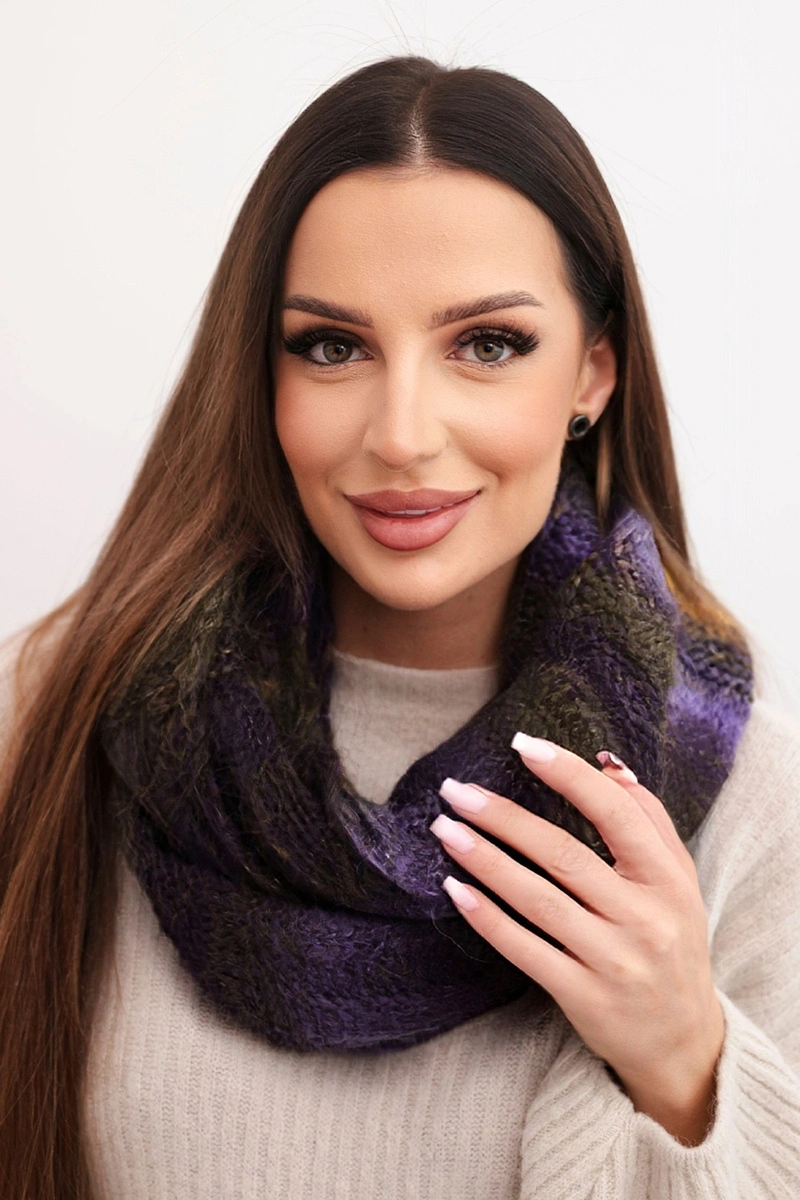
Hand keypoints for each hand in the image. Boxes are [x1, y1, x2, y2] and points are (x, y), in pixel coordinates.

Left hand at [430, 735, 723, 1145]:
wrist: (683, 1040)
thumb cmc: (672, 940)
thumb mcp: (678, 879)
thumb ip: (647, 818)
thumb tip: (605, 762)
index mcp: (668, 880)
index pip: (615, 814)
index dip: (568, 775)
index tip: (522, 745)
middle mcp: (643, 919)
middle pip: (563, 854)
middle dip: (504, 817)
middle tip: (456, 790)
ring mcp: (613, 961)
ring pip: (537, 899)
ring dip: (484, 859)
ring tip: (445, 828)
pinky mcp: (583, 996)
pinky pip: (524, 949)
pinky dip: (486, 916)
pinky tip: (455, 887)